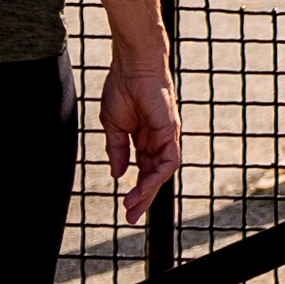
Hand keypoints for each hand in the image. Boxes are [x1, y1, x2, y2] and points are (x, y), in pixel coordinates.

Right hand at [101, 55, 185, 225]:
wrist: (131, 66)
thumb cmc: (121, 89)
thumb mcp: (113, 126)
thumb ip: (117, 151)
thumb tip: (119, 174)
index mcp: (144, 139)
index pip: (143, 171)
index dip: (136, 190)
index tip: (126, 209)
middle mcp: (158, 140)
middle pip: (154, 175)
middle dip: (143, 198)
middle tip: (131, 217)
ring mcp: (166, 136)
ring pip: (163, 171)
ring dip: (149, 190)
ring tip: (133, 205)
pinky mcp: (171, 130)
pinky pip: (169, 159)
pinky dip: (158, 174)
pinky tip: (143, 185)